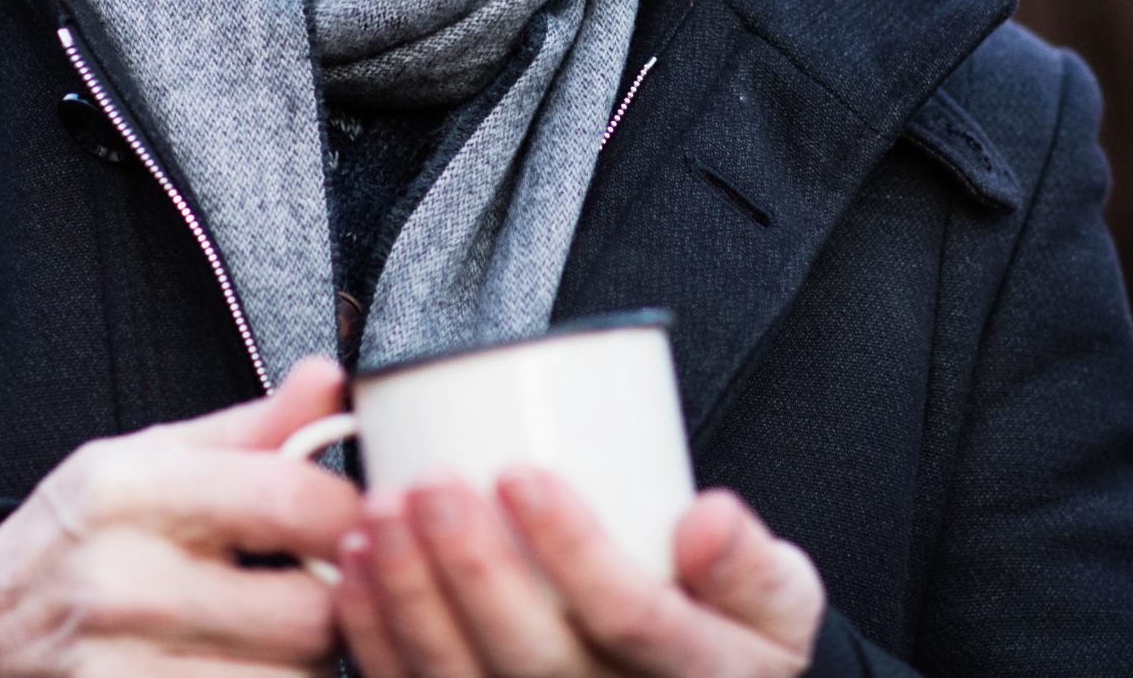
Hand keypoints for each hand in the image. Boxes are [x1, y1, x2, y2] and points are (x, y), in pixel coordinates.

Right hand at [0, 358, 359, 675]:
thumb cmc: (91, 530)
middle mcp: (123, 584)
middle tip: (326, 585)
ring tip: (285, 631)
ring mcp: (120, 668)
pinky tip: (252, 663)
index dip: (350, 514)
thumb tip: (330, 377)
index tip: (357, 518)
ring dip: (310, 661)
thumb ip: (254, 427)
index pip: (290, 503)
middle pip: (308, 612)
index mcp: (131, 492)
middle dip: (337, 600)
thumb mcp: (154, 456)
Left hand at [335, 468, 824, 676]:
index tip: (522, 472)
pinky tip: (353, 574)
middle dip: (470, 571)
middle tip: (428, 485)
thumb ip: (754, 563)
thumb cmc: (734, 636)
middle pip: (532, 659)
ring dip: (409, 601)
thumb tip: (708, 516)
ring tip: (377, 516)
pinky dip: (376, 642)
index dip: (574, 550)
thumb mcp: (779, 602)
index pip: (629, 620)